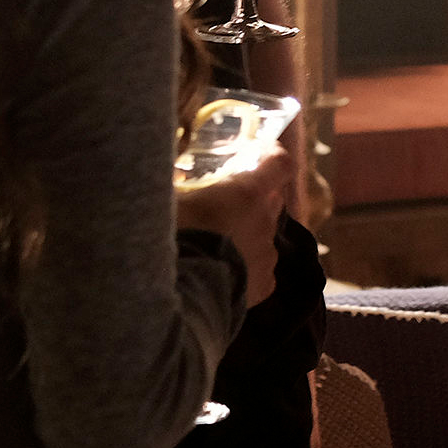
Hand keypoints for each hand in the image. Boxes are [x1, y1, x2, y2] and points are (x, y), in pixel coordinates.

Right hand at [174, 141, 291, 308]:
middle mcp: (265, 221)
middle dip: (256, 197)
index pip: (279, 164)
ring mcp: (267, 254)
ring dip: (248, 234)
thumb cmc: (174, 237)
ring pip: (265, 235)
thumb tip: (167, 176)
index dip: (273, 157)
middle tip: (230, 201)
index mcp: (247, 193)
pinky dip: (247, 267)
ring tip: (219, 244)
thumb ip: (178, 185)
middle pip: (272, 200)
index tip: (264, 153)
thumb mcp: (169, 201)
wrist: (183, 294)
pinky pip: (260, 269)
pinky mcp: (264, 285)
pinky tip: (223, 272)